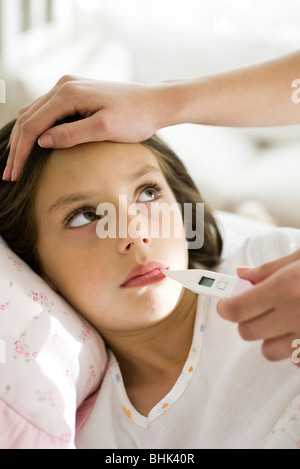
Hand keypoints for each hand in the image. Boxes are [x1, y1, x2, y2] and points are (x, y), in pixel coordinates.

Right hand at [3, 75, 165, 180]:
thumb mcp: (105, 129)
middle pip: (28, 117)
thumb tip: (42, 141)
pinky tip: (32, 144)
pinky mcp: (75, 94)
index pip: (33, 124)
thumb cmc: (135, 117)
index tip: (14, 173)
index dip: (21, 151)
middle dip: (17, 147)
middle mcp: (64, 85)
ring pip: (34, 113)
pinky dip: (35, 128)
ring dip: (23, 138)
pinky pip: (47, 111)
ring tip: (16, 162)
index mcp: (69, 94)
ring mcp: (69, 87)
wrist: (155, 103)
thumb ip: (72, 134)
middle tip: (9, 173)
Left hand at [217, 250, 299, 365]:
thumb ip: (270, 269)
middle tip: (260, 305)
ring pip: (267, 350)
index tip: (223, 304)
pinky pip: (291, 359)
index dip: (225, 307)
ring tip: (283, 319)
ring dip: (268, 336)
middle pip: (247, 331)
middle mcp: (294, 314)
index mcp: (286, 287)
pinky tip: (298, 329)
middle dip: (247, 318)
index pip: (237, 308)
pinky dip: (291, 347)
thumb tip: (242, 274)